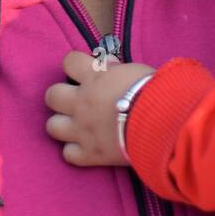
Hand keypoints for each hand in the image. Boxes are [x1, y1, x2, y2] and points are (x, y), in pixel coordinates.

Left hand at [44, 51, 155, 166]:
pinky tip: (89, 147)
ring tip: (78, 126)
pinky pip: (68, 154)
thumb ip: (116, 70)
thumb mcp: (136, 70)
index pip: (69, 61)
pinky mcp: (90, 154)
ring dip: (64, 125)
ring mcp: (82, 129)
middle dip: (62, 97)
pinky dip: (77, 151)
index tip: (85, 70)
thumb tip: (108, 66)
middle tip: (77, 100)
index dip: (75, 64)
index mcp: (94, 77)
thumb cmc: (156, 91)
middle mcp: (82, 102)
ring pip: (52, 126)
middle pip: (52, 95)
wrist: (162, 122)